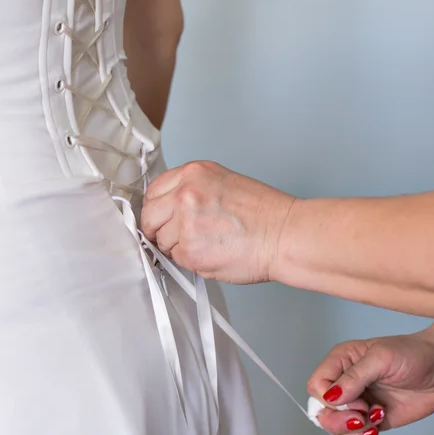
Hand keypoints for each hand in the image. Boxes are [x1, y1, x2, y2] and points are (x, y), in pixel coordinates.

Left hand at [141, 161, 294, 283]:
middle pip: (148, 216)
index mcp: (193, 173)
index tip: (162, 219)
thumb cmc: (263, 214)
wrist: (284, 235)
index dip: (157, 209)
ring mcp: (185, 222)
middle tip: (178, 237)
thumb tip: (167, 209)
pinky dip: (190, 261)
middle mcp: (185, 193)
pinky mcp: (190, 250)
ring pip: (161, 241)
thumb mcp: (222, 183)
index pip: (153, 191)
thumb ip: (191, 190)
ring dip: (177, 247)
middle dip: (159, 230)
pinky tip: (212, 253)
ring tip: (207, 244)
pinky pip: (176, 259)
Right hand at [307, 329, 433, 434]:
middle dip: (338, 418)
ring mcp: (358, 402)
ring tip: (372, 419)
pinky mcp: (371, 418)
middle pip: (321, 409)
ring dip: (351, 429)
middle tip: (362, 414)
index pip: (316, 385)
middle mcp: (345, 382)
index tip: (354, 399)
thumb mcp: (380, 358)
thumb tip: (331, 397)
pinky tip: (377, 424)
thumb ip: (354, 377)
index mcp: (340, 361)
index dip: (328, 398)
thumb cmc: (412, 353)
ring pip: (335, 426)